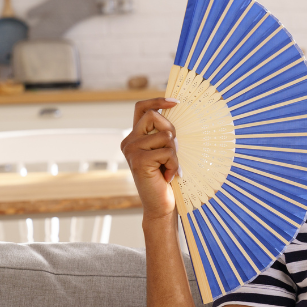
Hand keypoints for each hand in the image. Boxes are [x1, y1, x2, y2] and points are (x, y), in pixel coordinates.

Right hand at [121, 98, 179, 221]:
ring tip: (169, 168)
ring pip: (166, 136)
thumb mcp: (167, 151)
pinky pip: (167, 151)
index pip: (142, 108)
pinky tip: (168, 176)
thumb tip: (177, 110)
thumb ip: (165, 134)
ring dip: (175, 153)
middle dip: (172, 131)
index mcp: (135, 137)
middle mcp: (129, 141)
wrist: (162, 206)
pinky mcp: (138, 160)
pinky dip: (174, 164)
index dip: (158, 100)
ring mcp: (131, 150)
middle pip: (154, 116)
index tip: (176, 102)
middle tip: (174, 152)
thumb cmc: (168, 178)